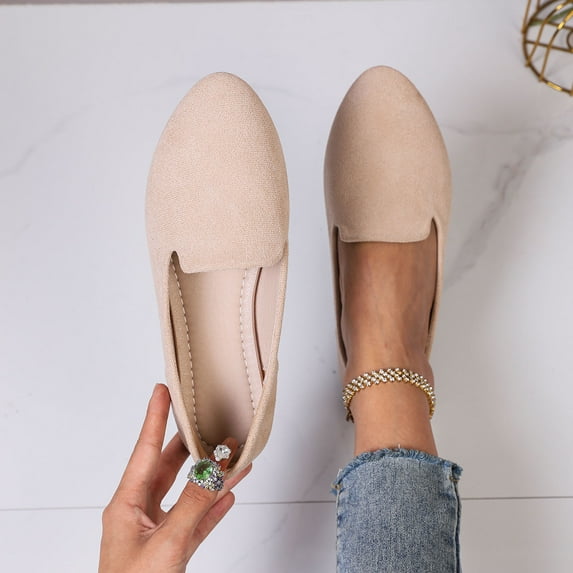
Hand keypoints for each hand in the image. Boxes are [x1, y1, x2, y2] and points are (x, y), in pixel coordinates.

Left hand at [99, 384, 250, 572]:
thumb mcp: (165, 544)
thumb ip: (193, 504)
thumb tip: (217, 467)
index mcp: (126, 506)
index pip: (144, 451)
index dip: (154, 418)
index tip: (162, 391)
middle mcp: (139, 514)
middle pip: (168, 468)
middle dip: (190, 443)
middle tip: (205, 419)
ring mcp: (156, 532)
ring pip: (187, 493)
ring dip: (210, 475)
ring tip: (232, 453)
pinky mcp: (172, 551)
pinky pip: (196, 519)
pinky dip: (214, 505)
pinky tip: (230, 493)